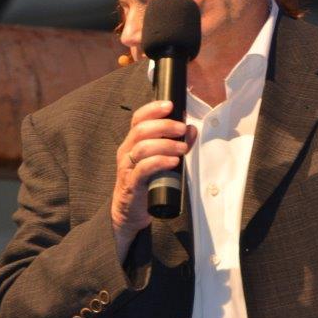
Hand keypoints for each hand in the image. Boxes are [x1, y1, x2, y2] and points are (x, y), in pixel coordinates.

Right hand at [111, 100, 195, 260]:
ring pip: (142, 147)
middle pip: (141, 130)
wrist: (129, 212)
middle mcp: (126, 151)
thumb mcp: (160, 160)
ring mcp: (127, 168)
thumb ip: (174, 144)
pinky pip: (143, 168)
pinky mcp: (132, 184)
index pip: (138, 119)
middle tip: (182, 128)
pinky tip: (173, 162)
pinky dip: (159, 162)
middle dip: (164, 125)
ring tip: (182, 148)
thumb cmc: (146, 183)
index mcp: (131, 142)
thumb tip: (191, 129)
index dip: (153, 109)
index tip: (170, 105)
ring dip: (166, 144)